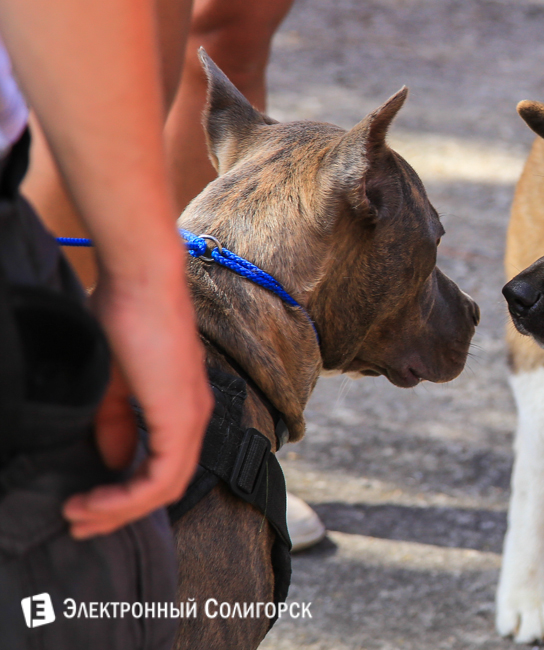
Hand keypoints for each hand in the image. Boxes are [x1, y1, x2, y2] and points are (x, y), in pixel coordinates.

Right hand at [62, 251, 211, 538]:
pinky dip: (127, 496)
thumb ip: (116, 420)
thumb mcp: (114, 381)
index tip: (87, 505)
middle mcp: (195, 417)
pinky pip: (160, 477)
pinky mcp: (181, 417)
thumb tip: (110, 457)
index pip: (163, 467)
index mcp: (181, 407)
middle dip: (121, 512)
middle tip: (81, 524)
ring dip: (120, 509)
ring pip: (165, 488)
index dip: (126, 494)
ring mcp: (192, 419)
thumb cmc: (125, 316)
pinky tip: (95, 500)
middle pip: (167, 486)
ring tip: (80, 516)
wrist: (141, 281)